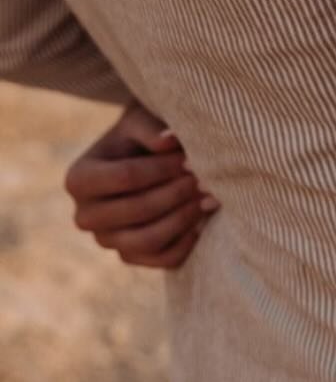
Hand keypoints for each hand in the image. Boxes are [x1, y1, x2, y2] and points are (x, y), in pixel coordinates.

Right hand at [64, 102, 215, 269]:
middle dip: (178, 193)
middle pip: (137, 210)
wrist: (143, 159)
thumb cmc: (142, 135)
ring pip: (148, 240)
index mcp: (79, 179)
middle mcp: (85, 216)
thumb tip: (169, 141)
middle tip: (208, 179)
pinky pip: (163, 259)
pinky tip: (205, 219)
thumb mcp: (141, 121)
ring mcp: (106, 241)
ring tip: (210, 197)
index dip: (164, 168)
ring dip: (184, 218)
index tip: (193, 158)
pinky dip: (188, 242)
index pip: (125, 177)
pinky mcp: (130, 257)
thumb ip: (151, 128)